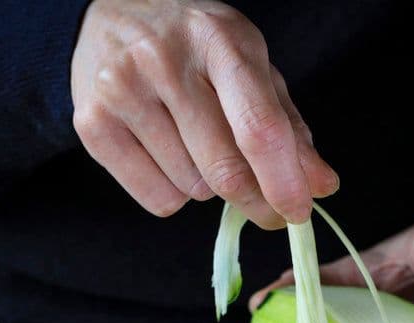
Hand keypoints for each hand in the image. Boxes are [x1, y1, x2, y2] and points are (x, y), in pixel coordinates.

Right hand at [70, 0, 338, 227]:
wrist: (114, 9)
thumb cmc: (196, 47)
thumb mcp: (250, 68)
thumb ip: (289, 127)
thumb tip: (320, 186)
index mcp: (220, 40)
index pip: (258, 127)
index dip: (284, 181)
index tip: (298, 212)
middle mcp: (165, 60)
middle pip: (224, 169)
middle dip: (257, 203)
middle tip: (270, 211)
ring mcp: (122, 90)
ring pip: (192, 189)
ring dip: (208, 187)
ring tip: (195, 145)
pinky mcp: (92, 124)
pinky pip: (158, 199)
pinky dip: (175, 194)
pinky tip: (168, 156)